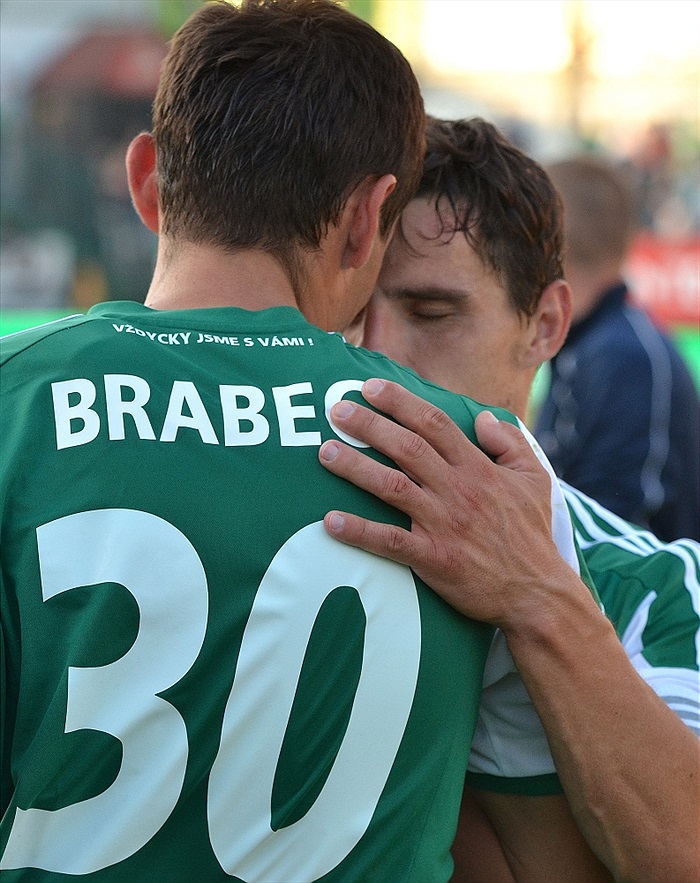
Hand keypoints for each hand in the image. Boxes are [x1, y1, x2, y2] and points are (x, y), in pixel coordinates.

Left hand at [319, 378, 570, 629]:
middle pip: (406, 447)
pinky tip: (330, 522)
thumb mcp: (535, 479)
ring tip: (325, 452)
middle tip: (336, 410)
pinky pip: (389, 542)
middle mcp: (457, 490)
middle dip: (369, 425)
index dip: (400, 402)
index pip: (434, 424)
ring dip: (355, 467)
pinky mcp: (433, 559)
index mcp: (478, 468)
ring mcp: (443, 524)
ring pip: (391, 486)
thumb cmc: (532, 534)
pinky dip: (359, 531)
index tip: (371, 387)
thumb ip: (510, 442)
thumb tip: (484, 417)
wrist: (537, 593)